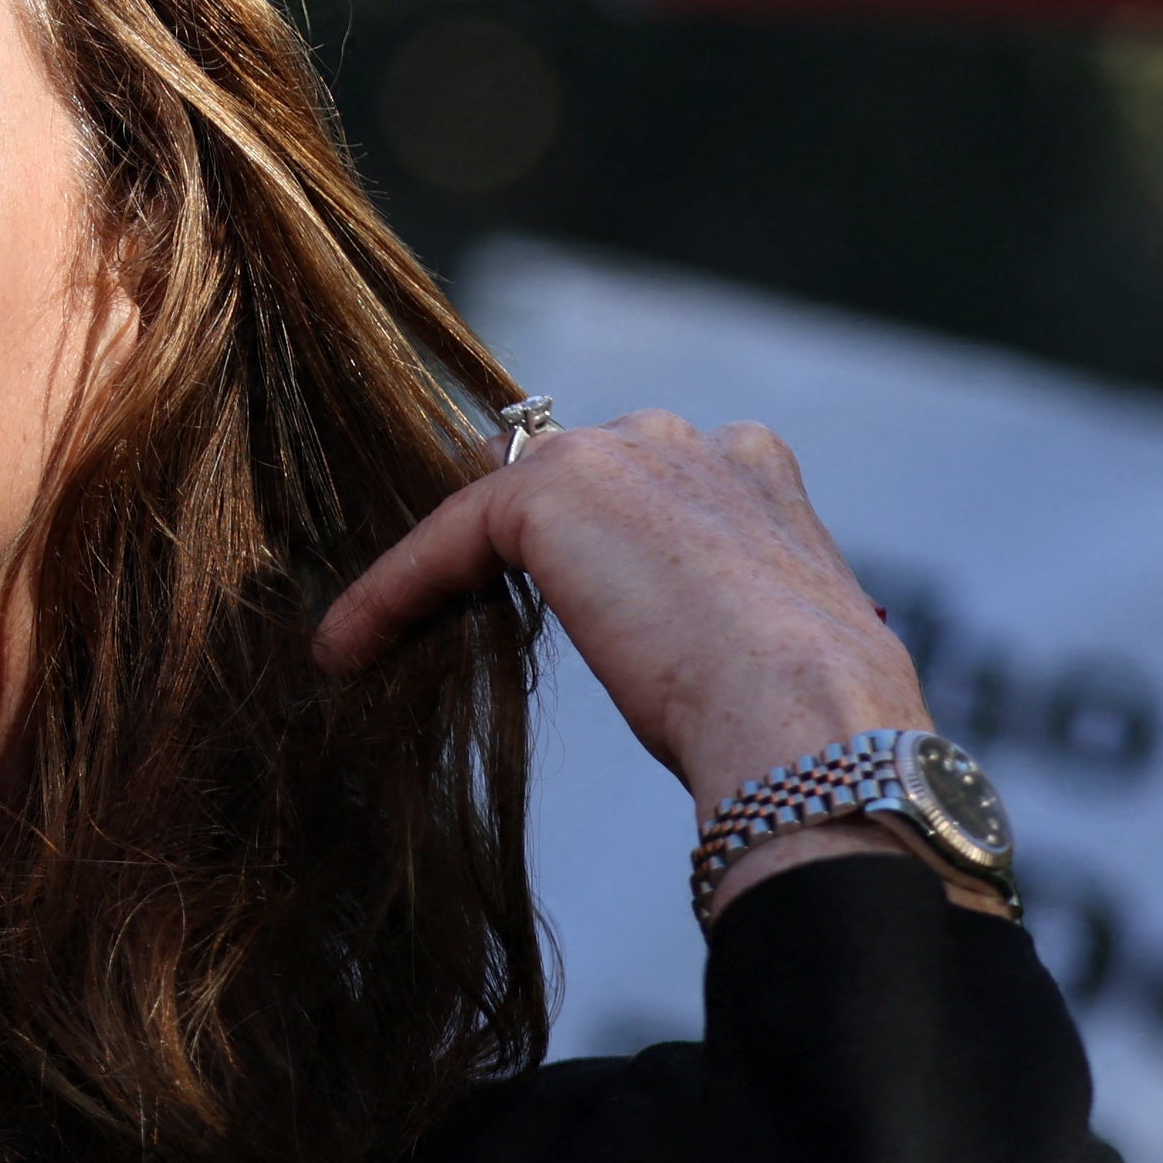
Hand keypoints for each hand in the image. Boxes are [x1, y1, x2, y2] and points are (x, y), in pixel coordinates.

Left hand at [312, 411, 933, 883]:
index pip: (647, 478)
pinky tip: (351, 647)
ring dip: (448, 562)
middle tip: (460, 608)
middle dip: (521, 535)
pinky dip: (393, 591)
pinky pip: (448, 539)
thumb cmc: (806, 721)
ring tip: (391, 631)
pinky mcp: (552, 492)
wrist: (810, 721)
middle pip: (569, 471)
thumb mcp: (766, 647)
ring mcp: (623, 453)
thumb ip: (720, 619)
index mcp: (757, 471)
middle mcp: (691, 441)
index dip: (597, 540)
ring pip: (503, 498)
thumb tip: (699, 661)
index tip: (558, 602)